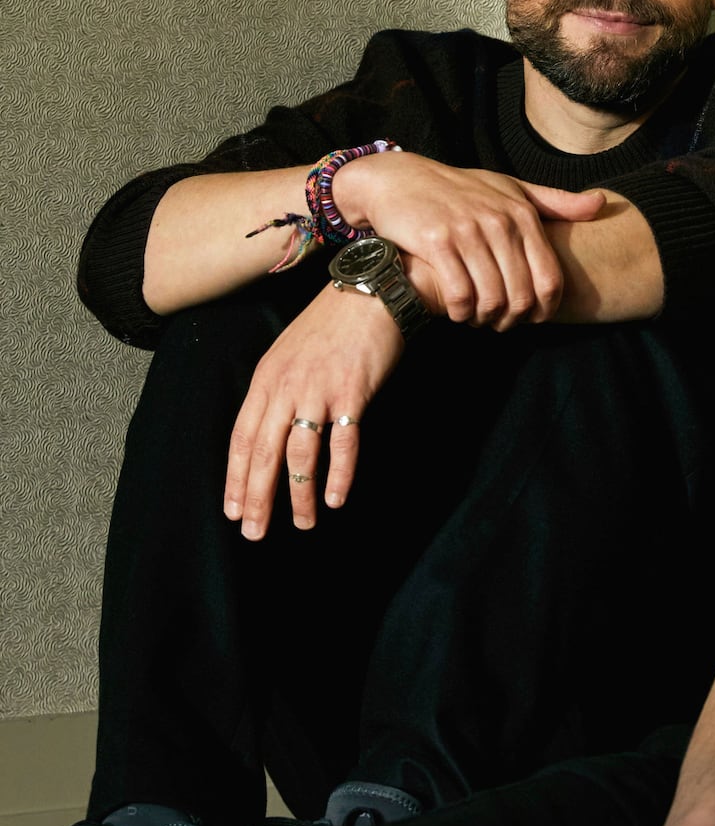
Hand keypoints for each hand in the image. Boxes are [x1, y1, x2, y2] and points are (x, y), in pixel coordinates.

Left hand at [224, 284, 404, 537]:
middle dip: (257, 497)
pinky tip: (336, 499)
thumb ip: (277, 390)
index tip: (233, 510)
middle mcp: (286, 387)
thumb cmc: (331, 324)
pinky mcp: (352, 393)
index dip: (237, 478)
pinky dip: (339, 474)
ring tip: (303, 524)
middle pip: (265, 453)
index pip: (243, 438)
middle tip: (254, 533)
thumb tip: (270, 432)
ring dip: (299, 495)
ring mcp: (319, 390)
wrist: (370, 292)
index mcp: (266, 379)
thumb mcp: (289, 353)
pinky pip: (342, 443)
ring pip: (301, 454)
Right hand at [333, 153, 603, 329]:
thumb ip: (555, 201)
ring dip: (485, 320)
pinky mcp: (436, 243)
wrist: (400, 179)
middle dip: (512, 320)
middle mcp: (499, 222)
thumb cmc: (461, 189)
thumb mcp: (510, 188)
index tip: (530, 318)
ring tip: (477, 319)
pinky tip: (456, 311)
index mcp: (522, 213)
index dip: (544, 310)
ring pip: (491, 300)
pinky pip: (460, 296)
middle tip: (499, 324)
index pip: (550, 279)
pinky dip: (461, 313)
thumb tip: (601, 204)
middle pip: (522, 296)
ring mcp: (467, 231)